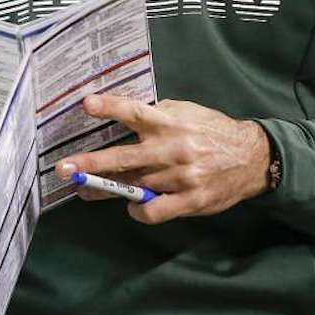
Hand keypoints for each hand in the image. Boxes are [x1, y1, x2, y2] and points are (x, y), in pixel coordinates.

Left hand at [55, 95, 270, 223]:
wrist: (251, 157)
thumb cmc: (212, 131)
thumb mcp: (187, 112)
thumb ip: (158, 114)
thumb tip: (125, 115)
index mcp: (171, 123)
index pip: (135, 112)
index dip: (111, 107)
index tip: (87, 104)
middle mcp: (172, 149)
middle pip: (125, 157)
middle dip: (92, 163)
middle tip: (64, 168)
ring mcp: (180, 177)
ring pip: (134, 188)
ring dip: (105, 191)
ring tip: (84, 191)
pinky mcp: (190, 200)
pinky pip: (153, 211)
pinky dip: (138, 211)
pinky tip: (132, 206)